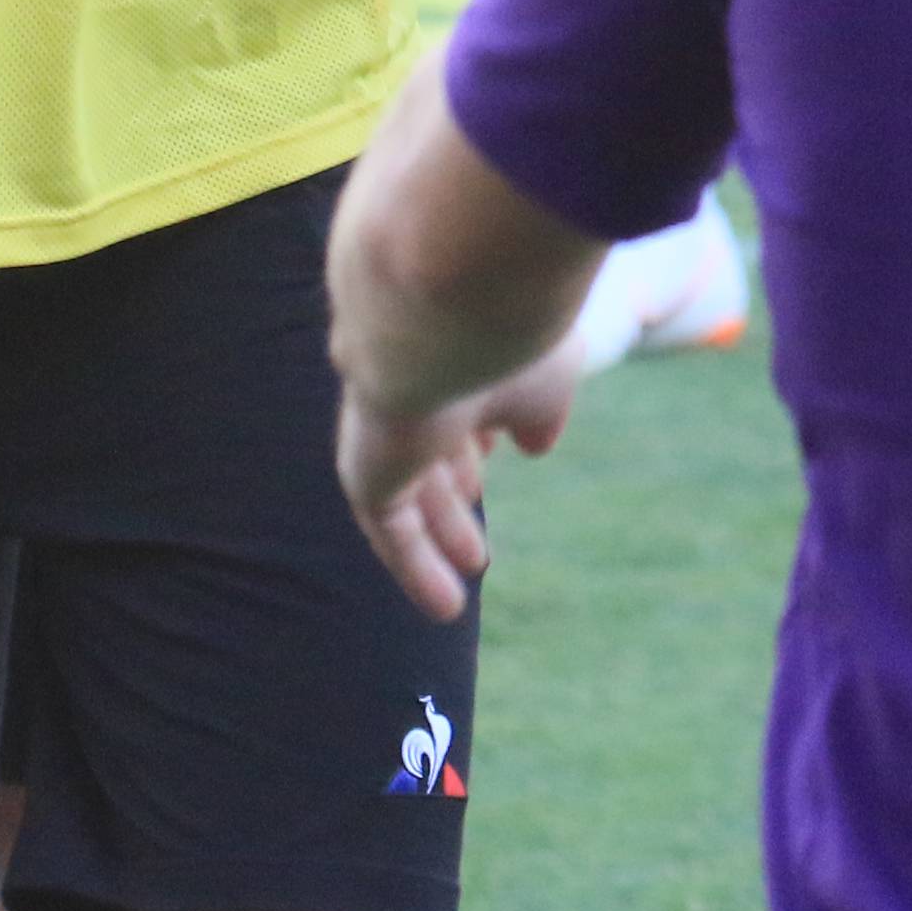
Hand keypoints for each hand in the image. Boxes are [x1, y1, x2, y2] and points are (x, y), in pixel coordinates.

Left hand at [337, 354, 578, 622]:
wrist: (439, 302)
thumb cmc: (504, 328)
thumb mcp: (547, 372)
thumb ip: (541, 407)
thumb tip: (533, 444)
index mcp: (451, 345)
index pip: (459, 387)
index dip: (482, 422)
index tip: (506, 444)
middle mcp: (410, 379)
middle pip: (426, 443)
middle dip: (452, 486)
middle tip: (477, 527)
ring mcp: (381, 422)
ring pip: (406, 487)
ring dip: (438, 534)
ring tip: (471, 574)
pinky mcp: (365, 464)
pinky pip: (386, 523)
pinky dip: (412, 565)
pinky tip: (445, 608)